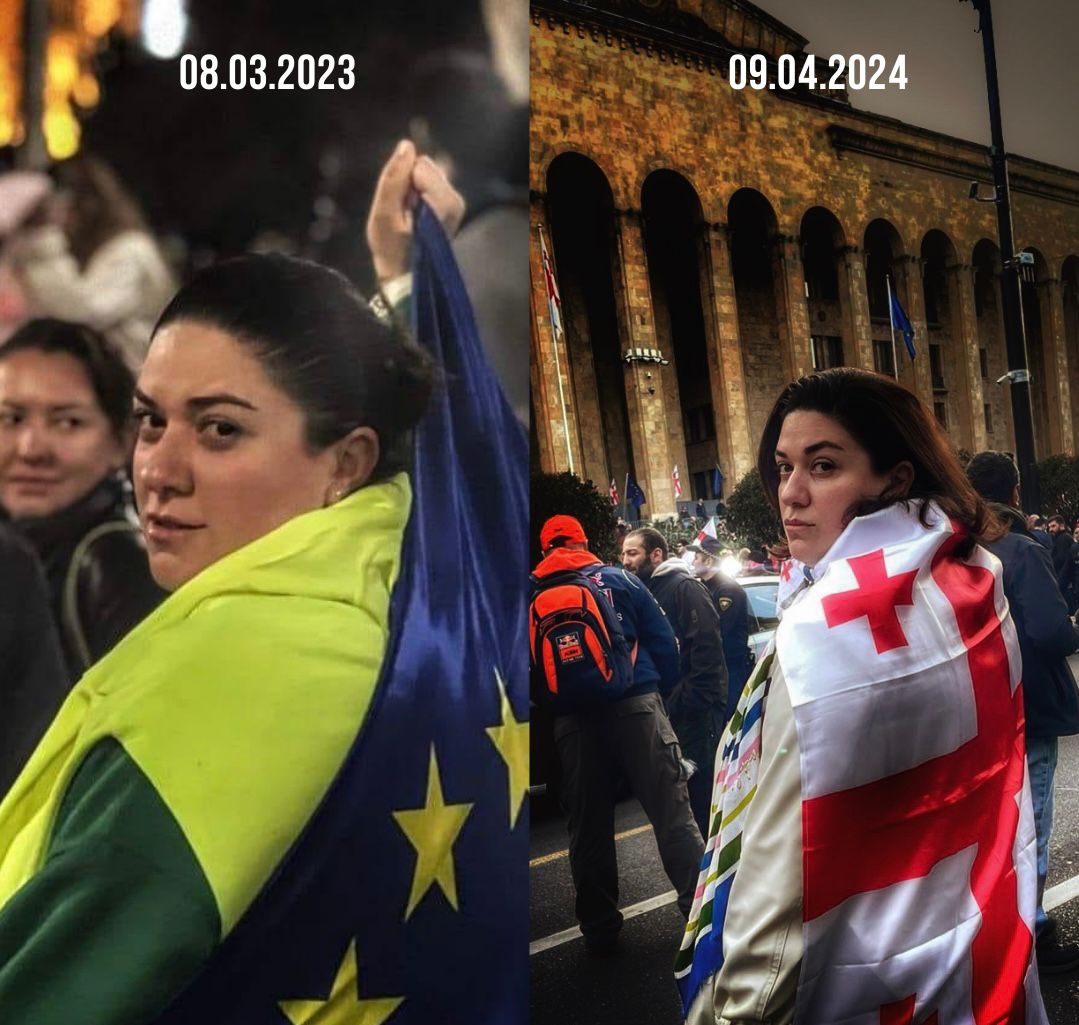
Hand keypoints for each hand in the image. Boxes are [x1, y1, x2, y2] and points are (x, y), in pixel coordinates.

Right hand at [365, 139, 465, 283]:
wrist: (406, 277)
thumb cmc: (391, 249)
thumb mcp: (384, 213)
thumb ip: (394, 178)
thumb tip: (406, 145)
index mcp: (445, 203)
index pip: (418, 165)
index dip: (401, 182)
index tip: (398, 208)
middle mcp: (456, 201)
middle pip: (425, 166)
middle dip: (409, 184)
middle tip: (402, 214)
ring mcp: (456, 204)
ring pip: (427, 174)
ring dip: (413, 191)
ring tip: (408, 219)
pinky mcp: (452, 206)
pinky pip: (430, 184)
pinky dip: (419, 196)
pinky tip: (415, 219)